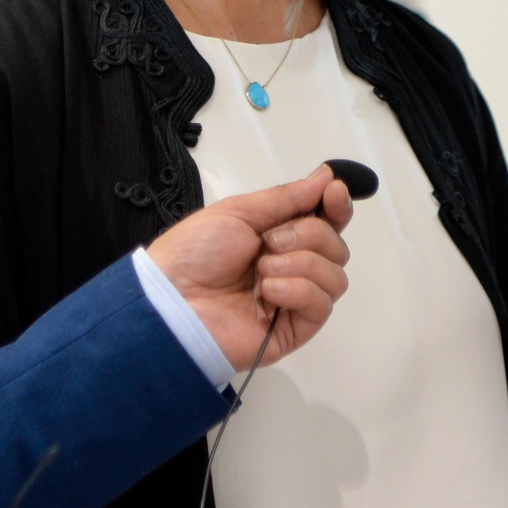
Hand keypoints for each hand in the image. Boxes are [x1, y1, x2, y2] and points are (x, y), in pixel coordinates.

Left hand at [146, 164, 352, 368]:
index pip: (326, 223)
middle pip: (335, 247)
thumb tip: (325, 177)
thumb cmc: (194, 254)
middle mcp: (291, 268)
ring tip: (262, 270)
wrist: (172, 300)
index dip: (336, 206)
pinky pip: (321, 305)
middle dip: (308, 235)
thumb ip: (286, 197)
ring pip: (336, 276)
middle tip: (270, 242)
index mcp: (278, 238)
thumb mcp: (238, 212)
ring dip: (302, 264)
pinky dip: (298, 290)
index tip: (333, 192)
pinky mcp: (293, 329)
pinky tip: (268, 292)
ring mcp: (293, 300)